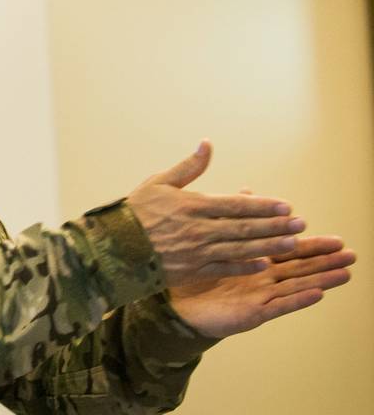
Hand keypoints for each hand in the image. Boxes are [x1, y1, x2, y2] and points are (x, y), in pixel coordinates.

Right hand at [127, 141, 302, 287]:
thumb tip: (208, 145)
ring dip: (268, 246)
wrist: (113, 246)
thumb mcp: (159, 182)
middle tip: (300, 224)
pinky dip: (245, 266)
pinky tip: (263, 264)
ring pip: (240, 249)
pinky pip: (224, 268)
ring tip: (292, 244)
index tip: (286, 206)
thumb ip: (188, 167)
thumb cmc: (135, 212)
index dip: (263, 206)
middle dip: (275, 226)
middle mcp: (199, 229)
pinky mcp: (192, 270)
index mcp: (192, 205)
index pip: (236, 205)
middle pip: (245, 228)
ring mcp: (197, 252)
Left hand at [168, 235, 355, 337]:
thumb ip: (232, 217)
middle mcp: (262, 279)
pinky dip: (297, 299)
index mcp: (255, 263)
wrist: (177, 305)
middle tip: (351, 253)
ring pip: (295, 285)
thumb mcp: (212, 241)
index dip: (311, 245)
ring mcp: (260, 296)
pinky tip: (317, 293)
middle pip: (299, 267)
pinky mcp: (252, 312)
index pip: (287, 250)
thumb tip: (246, 190)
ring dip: (321, 279)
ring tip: (345, 273)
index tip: (336, 238)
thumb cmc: (195, 275)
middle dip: (325, 261)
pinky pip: (277, 305)